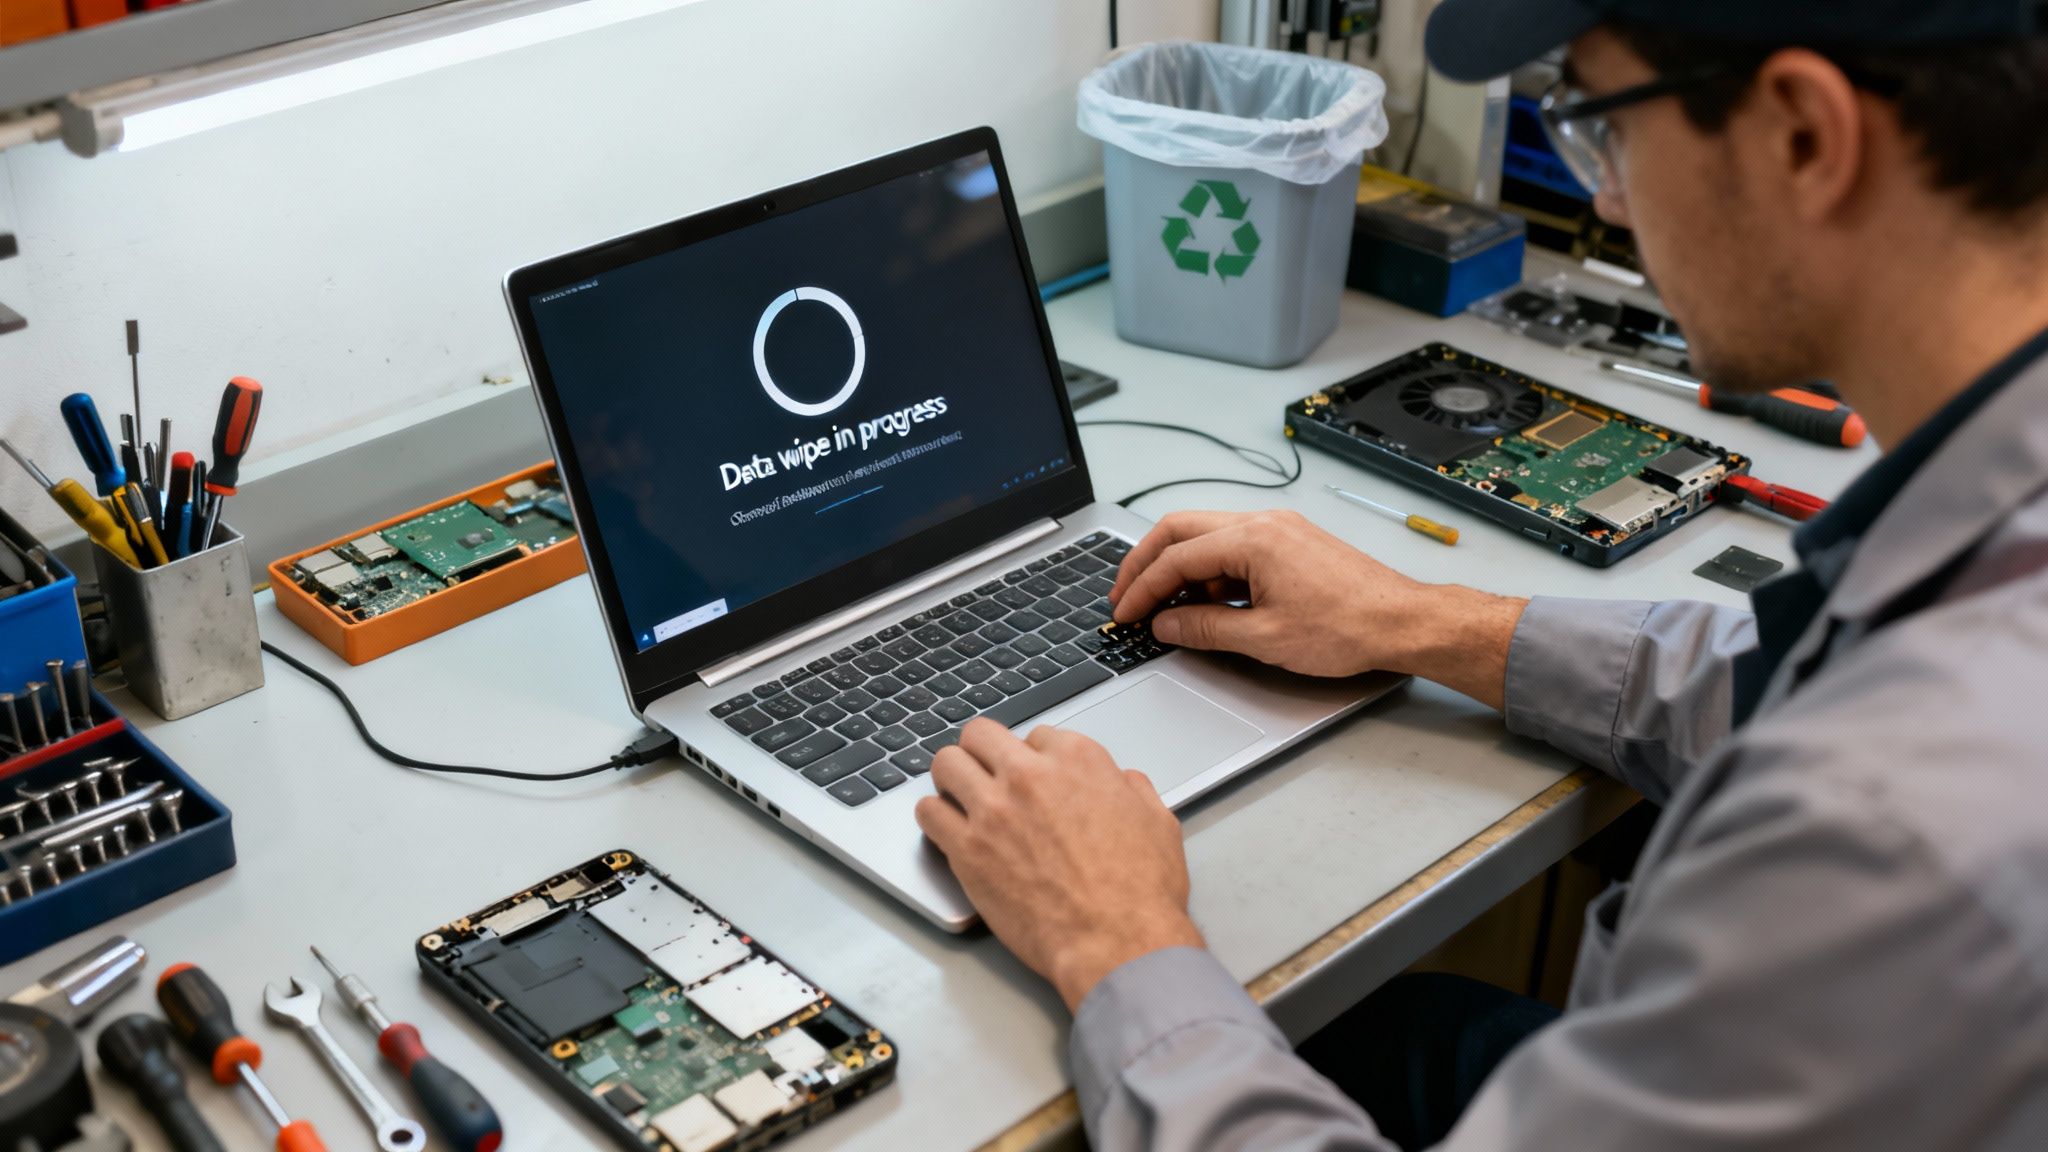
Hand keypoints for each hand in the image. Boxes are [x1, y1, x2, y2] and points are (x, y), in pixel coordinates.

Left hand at [916, 718, 1205, 1011]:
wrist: (1116, 941)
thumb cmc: (1140, 891)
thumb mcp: (1158, 824)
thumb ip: (1135, 792)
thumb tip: (1126, 783)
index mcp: (1078, 759)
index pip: (1037, 735)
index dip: (1034, 758)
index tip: (1033, 778)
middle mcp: (1030, 775)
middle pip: (980, 735)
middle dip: (982, 752)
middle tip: (984, 774)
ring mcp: (993, 809)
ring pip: (947, 764)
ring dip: (952, 777)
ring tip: (958, 796)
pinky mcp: (966, 848)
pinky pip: (928, 812)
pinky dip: (935, 816)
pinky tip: (946, 828)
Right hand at [1109, 509, 1526, 707]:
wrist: (1402, 622)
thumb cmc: (1347, 627)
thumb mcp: (1264, 638)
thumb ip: (1205, 629)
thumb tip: (1166, 625)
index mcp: (1252, 538)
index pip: (1176, 557)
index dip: (1142, 588)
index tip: (1124, 613)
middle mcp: (1262, 521)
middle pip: (1181, 530)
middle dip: (1147, 564)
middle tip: (1126, 598)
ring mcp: (1278, 528)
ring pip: (1207, 537)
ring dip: (1179, 569)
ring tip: (1166, 610)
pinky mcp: (1290, 542)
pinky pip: (1234, 547)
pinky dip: (1210, 572)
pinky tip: (1207, 604)